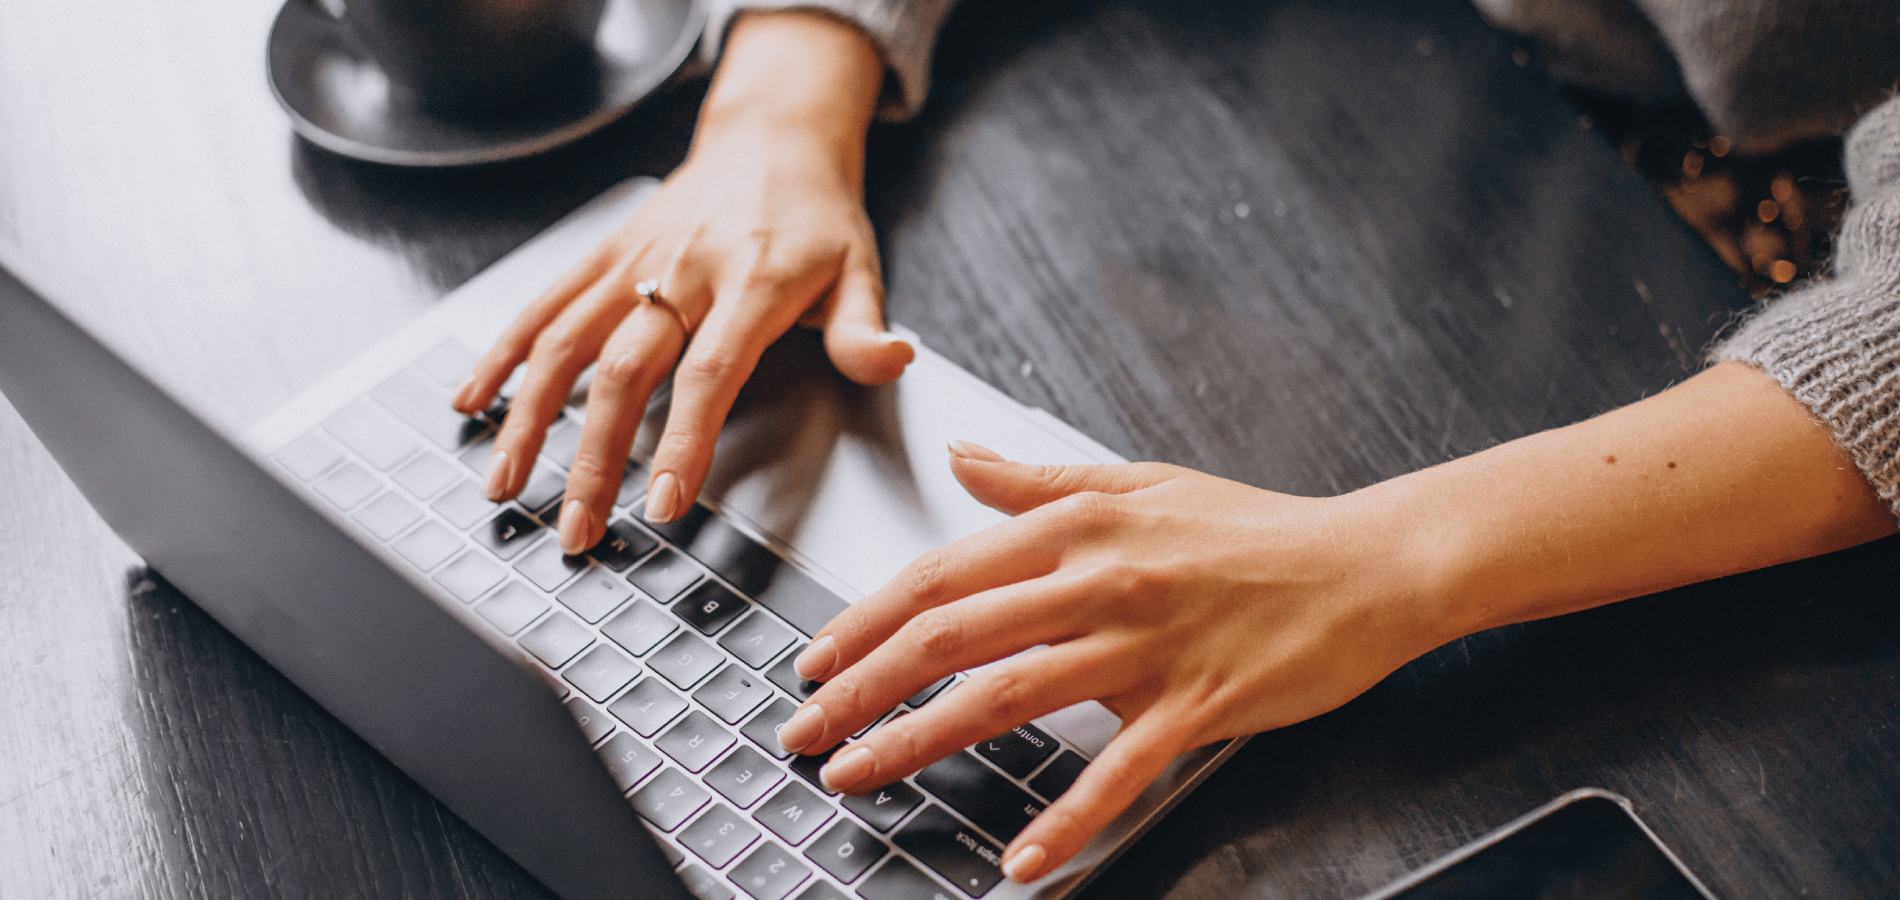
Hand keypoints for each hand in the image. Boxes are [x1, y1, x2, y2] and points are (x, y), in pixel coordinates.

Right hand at [450, 12, 912, 551]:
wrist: (772, 137)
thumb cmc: (816, 216)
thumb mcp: (861, 267)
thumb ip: (865, 328)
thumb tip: (892, 362)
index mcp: (750, 281)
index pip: (710, 373)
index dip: (683, 441)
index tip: (662, 503)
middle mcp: (681, 270)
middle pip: (624, 371)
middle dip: (592, 458)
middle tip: (577, 528)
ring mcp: (633, 261)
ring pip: (565, 342)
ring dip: (527, 418)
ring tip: (504, 484)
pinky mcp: (602, 254)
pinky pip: (542, 306)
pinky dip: (501, 354)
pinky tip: (471, 401)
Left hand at [774, 441, 1445, 882]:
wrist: (1366, 564)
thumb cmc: (1253, 529)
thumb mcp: (1139, 482)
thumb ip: (1039, 480)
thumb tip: (961, 459)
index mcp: (1076, 526)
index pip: (941, 574)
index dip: (865, 621)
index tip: (816, 661)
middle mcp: (1098, 580)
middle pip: (951, 635)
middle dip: (862, 688)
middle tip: (805, 730)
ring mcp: (1145, 646)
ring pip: (1008, 697)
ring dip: (919, 741)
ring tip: (859, 776)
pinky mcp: (1195, 705)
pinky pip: (1117, 771)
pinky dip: (1066, 819)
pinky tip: (1019, 858)